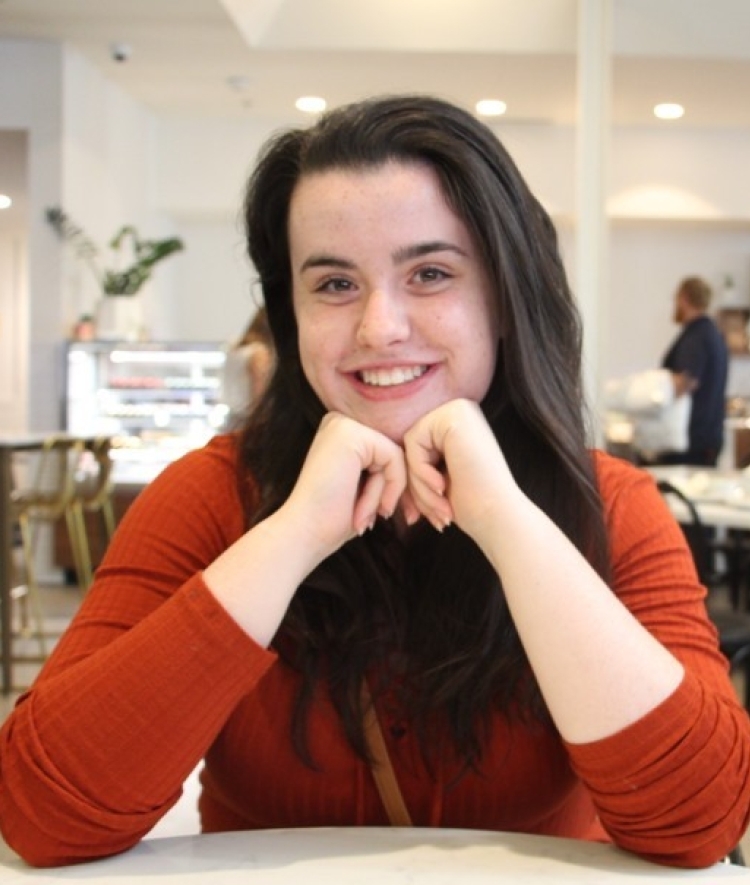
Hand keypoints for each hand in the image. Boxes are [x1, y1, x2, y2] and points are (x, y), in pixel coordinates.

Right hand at [281, 411, 407, 557]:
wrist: (305, 534)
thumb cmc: (332, 519)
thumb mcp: (364, 488)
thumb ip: (384, 469)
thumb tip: (420, 467)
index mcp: (340, 433)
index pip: (385, 453)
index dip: (392, 485)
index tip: (385, 514)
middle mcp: (339, 422)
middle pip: (392, 453)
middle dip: (391, 490)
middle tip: (376, 519)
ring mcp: (343, 425)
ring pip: (395, 458)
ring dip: (384, 494)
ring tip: (364, 517)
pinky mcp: (352, 435)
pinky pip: (394, 459)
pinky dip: (389, 489)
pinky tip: (367, 510)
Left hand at [402, 399, 517, 547]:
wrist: (498, 516)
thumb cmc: (472, 505)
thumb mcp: (438, 478)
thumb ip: (417, 463)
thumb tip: (387, 461)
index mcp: (459, 424)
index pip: (418, 449)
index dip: (417, 484)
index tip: (424, 514)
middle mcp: (460, 410)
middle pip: (413, 447)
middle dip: (415, 486)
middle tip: (428, 516)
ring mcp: (457, 410)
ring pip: (410, 448)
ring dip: (418, 485)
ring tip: (438, 509)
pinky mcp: (452, 416)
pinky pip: (413, 444)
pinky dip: (420, 473)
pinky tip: (442, 488)